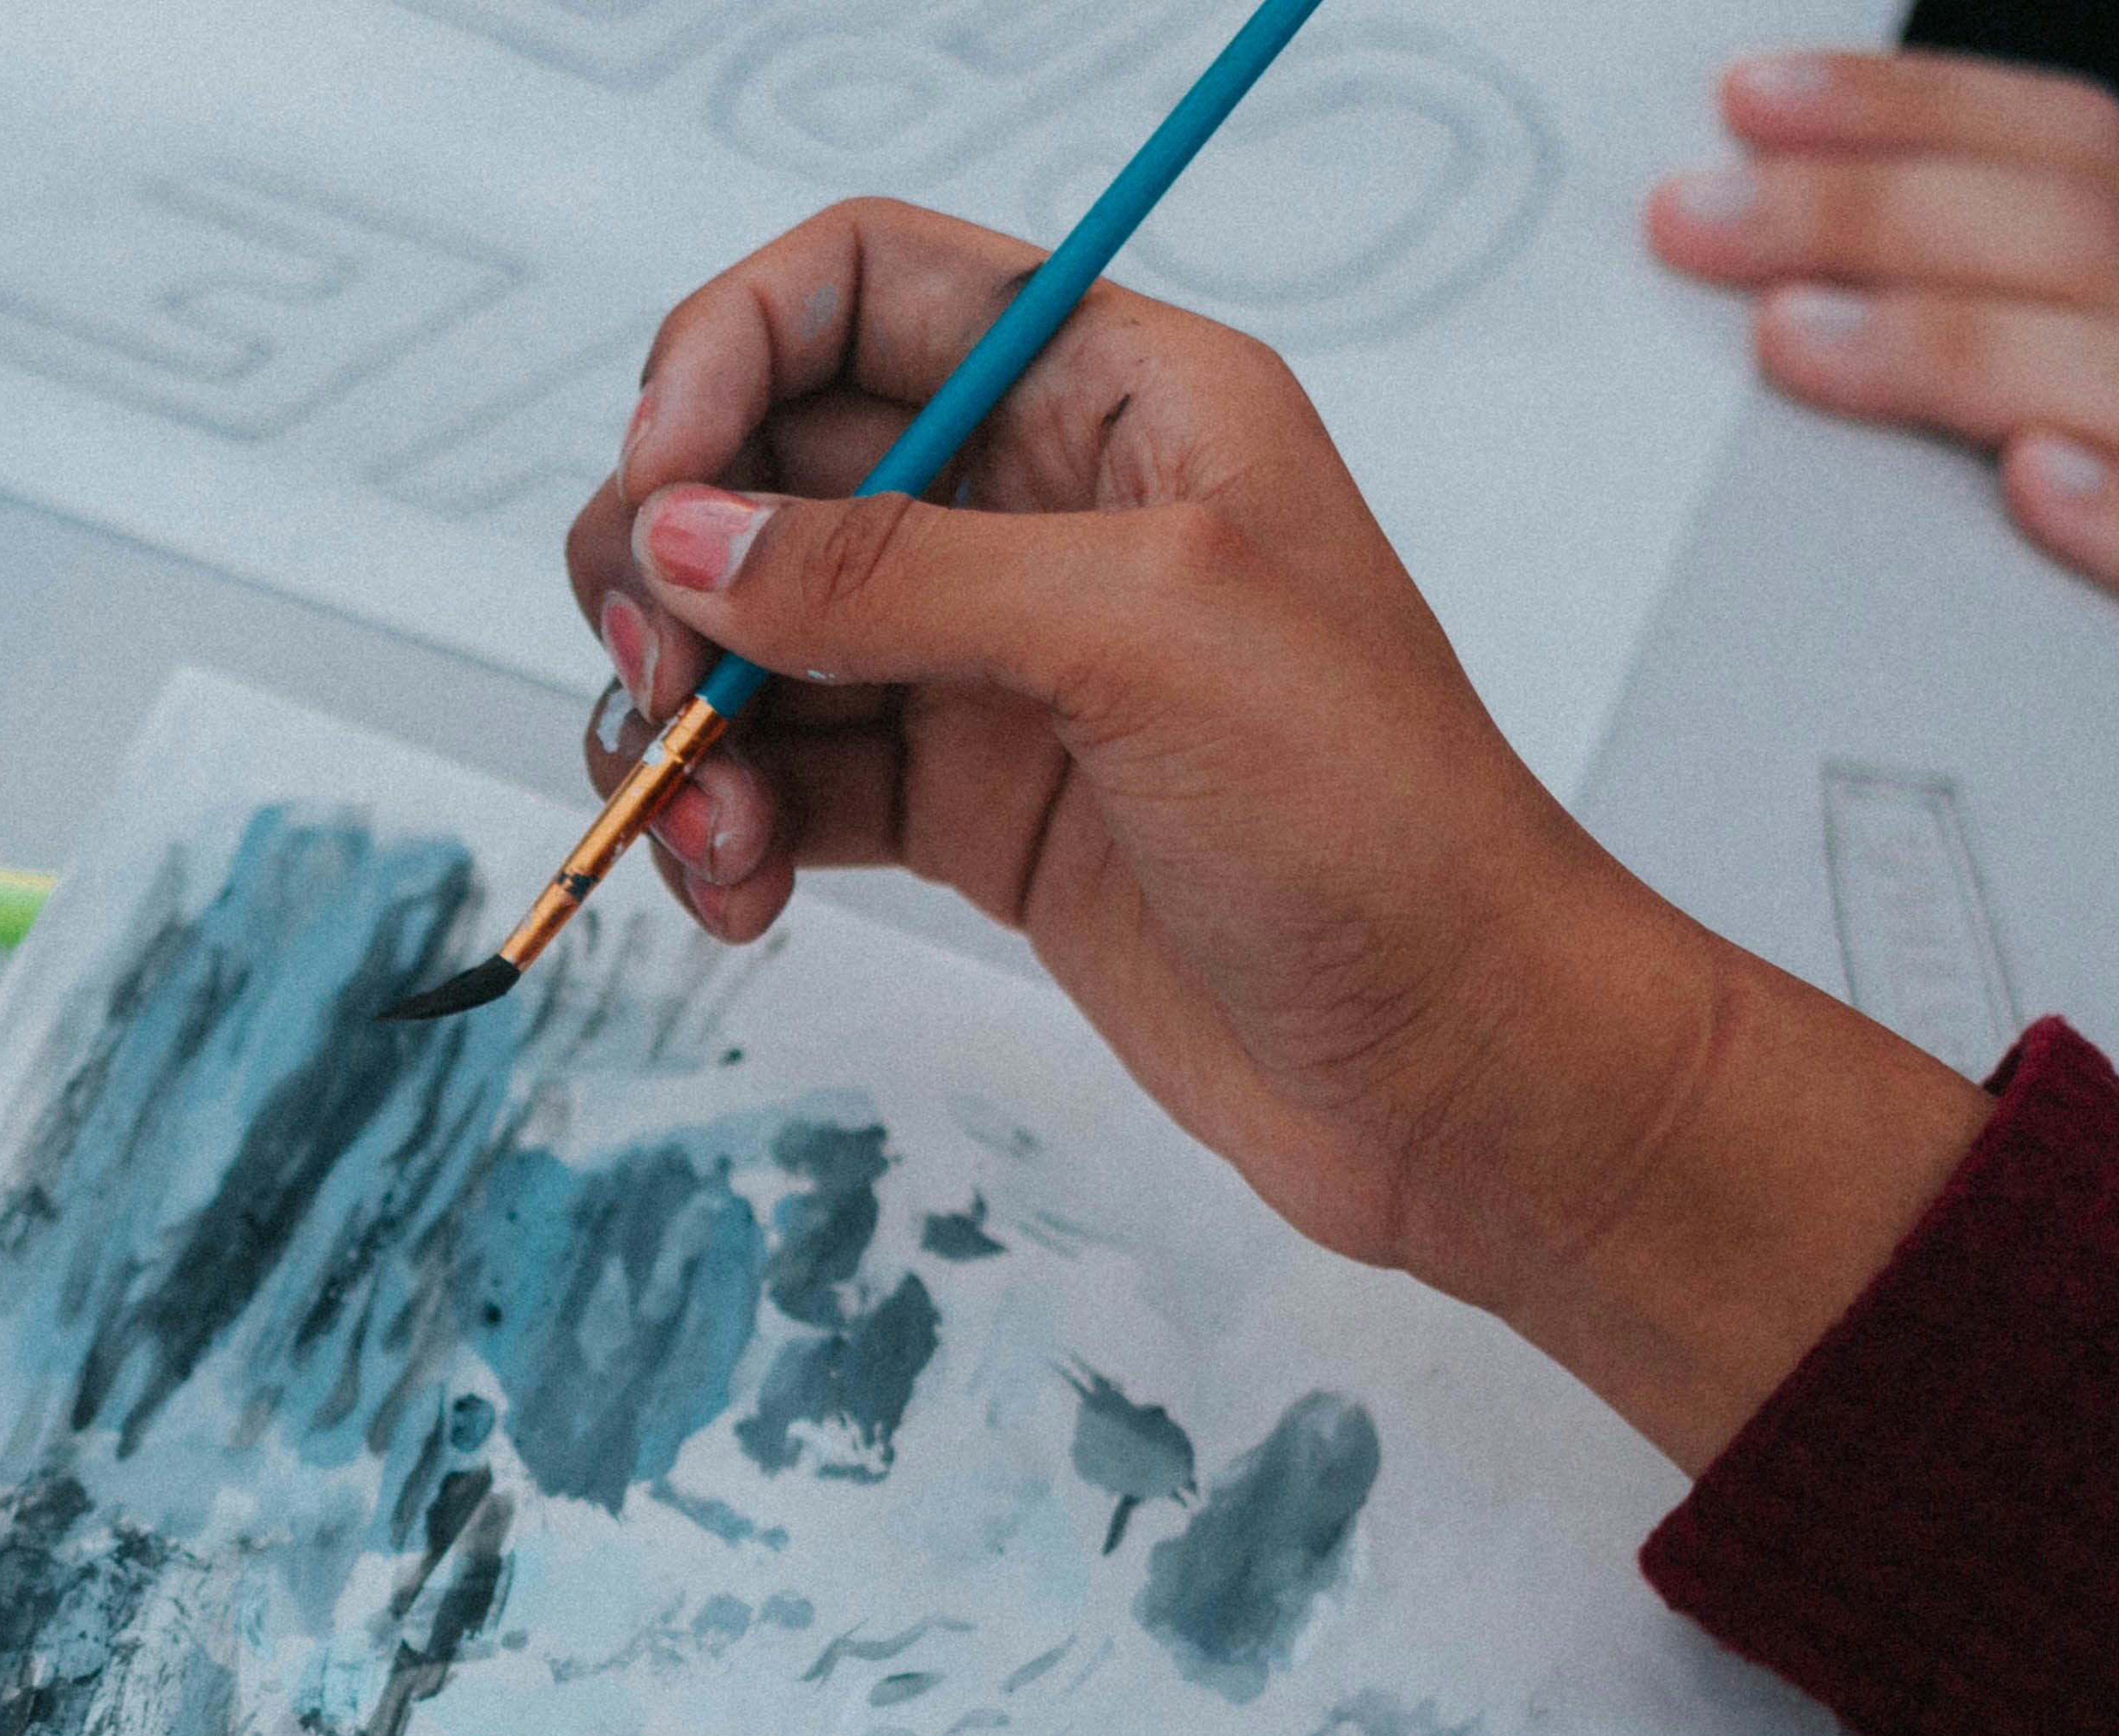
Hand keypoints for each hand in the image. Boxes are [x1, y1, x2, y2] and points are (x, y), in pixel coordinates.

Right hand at [565, 198, 1985, 1472]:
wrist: (1456, 1066)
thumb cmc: (1382, 827)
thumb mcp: (1144, 643)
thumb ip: (897, 574)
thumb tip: (688, 538)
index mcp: (1122, 400)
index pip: (867, 287)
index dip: (731, 354)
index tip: (663, 481)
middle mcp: (1044, 511)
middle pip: (768, 465)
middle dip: (673, 566)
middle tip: (662, 676)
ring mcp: (993, 664)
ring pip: (751, 638)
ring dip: (683, 724)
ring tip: (708, 829)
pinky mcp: (965, 805)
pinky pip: (786, 775)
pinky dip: (729, 824)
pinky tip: (738, 886)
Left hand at [1644, 51, 2118, 1196]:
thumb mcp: (2016, 498)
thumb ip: (1922, 393)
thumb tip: (1714, 313)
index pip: (2072, 153)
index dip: (1915, 109)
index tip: (1744, 101)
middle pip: (2082, 243)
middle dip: (1882, 211)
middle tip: (1701, 223)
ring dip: (1962, 346)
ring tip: (1797, 339)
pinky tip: (2030, 494)